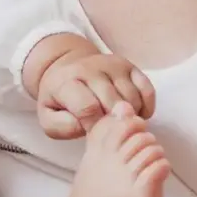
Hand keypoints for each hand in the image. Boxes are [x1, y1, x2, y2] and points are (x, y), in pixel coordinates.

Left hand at [23, 34, 155, 139]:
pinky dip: (146, 108)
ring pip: (132, 100)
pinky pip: (147, 91)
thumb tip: (86, 126)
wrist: (66, 69)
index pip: (87, 107)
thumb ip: (61, 126)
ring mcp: (113, 65)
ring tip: (116, 122)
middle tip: (106, 130)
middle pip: (113, 104)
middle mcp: (91, 68)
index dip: (93, 126)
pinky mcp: (130, 66)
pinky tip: (133, 114)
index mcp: (67, 81)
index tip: (92, 131)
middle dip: (112, 124)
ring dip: (129, 117)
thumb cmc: (59, 100)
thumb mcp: (48, 117)